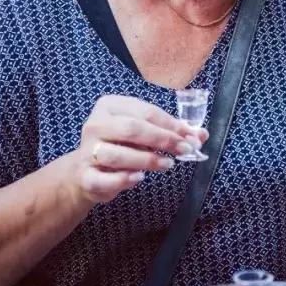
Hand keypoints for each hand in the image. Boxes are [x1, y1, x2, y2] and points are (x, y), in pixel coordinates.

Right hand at [73, 94, 208, 204]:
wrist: (85, 172)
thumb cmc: (120, 147)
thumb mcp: (144, 134)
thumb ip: (171, 132)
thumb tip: (201, 135)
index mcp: (110, 106)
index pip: (146, 112)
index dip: (172, 125)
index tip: (192, 137)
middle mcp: (95, 125)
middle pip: (131, 129)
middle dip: (163, 139)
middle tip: (184, 150)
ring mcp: (87, 151)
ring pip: (117, 154)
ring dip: (147, 160)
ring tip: (166, 164)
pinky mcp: (84, 176)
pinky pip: (104, 179)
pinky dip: (124, 179)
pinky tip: (139, 178)